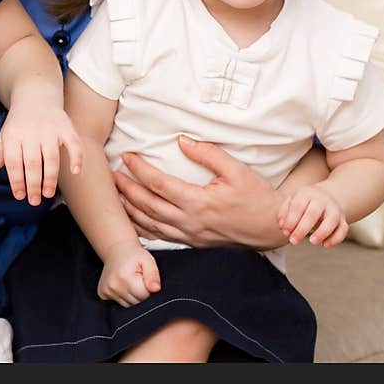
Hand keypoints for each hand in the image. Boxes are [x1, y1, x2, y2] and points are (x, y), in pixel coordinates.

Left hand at [0, 103, 81, 205]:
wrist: (35, 96)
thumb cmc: (18, 124)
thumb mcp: (4, 139)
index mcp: (13, 135)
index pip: (13, 162)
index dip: (16, 181)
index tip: (20, 196)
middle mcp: (31, 132)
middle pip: (32, 162)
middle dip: (33, 184)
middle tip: (34, 201)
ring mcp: (49, 129)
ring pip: (51, 157)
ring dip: (50, 178)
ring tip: (48, 193)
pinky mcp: (65, 127)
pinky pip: (73, 143)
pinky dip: (76, 157)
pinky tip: (76, 172)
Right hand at [98, 240, 160, 306]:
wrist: (116, 250)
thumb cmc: (134, 256)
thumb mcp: (147, 260)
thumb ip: (153, 275)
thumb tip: (156, 289)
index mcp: (124, 277)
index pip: (144, 297)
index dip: (148, 289)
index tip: (145, 279)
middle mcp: (113, 286)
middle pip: (136, 303)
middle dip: (141, 294)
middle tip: (138, 280)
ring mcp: (106, 291)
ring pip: (128, 306)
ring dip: (132, 297)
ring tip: (131, 282)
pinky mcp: (102, 294)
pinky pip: (119, 304)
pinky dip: (124, 298)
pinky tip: (123, 286)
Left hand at [113, 137, 285, 249]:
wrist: (272, 228)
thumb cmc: (256, 197)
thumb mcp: (236, 170)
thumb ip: (208, 154)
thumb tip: (182, 140)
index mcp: (199, 202)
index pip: (159, 184)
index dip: (139, 169)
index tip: (127, 156)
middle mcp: (190, 222)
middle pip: (148, 205)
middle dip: (126, 189)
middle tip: (112, 175)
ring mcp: (190, 235)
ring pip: (150, 224)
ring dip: (130, 209)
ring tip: (115, 195)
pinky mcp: (193, 242)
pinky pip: (161, 237)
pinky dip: (142, 228)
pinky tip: (132, 220)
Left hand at [279, 184, 348, 247]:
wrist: (325, 196)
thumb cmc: (303, 203)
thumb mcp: (292, 202)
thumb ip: (285, 213)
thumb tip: (283, 227)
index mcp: (306, 194)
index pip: (298, 205)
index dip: (291, 219)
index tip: (285, 231)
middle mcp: (322, 200)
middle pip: (313, 213)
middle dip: (302, 228)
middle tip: (293, 241)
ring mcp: (334, 209)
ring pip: (331, 220)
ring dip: (322, 232)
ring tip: (311, 242)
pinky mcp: (343, 219)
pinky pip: (343, 229)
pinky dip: (336, 238)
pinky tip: (325, 245)